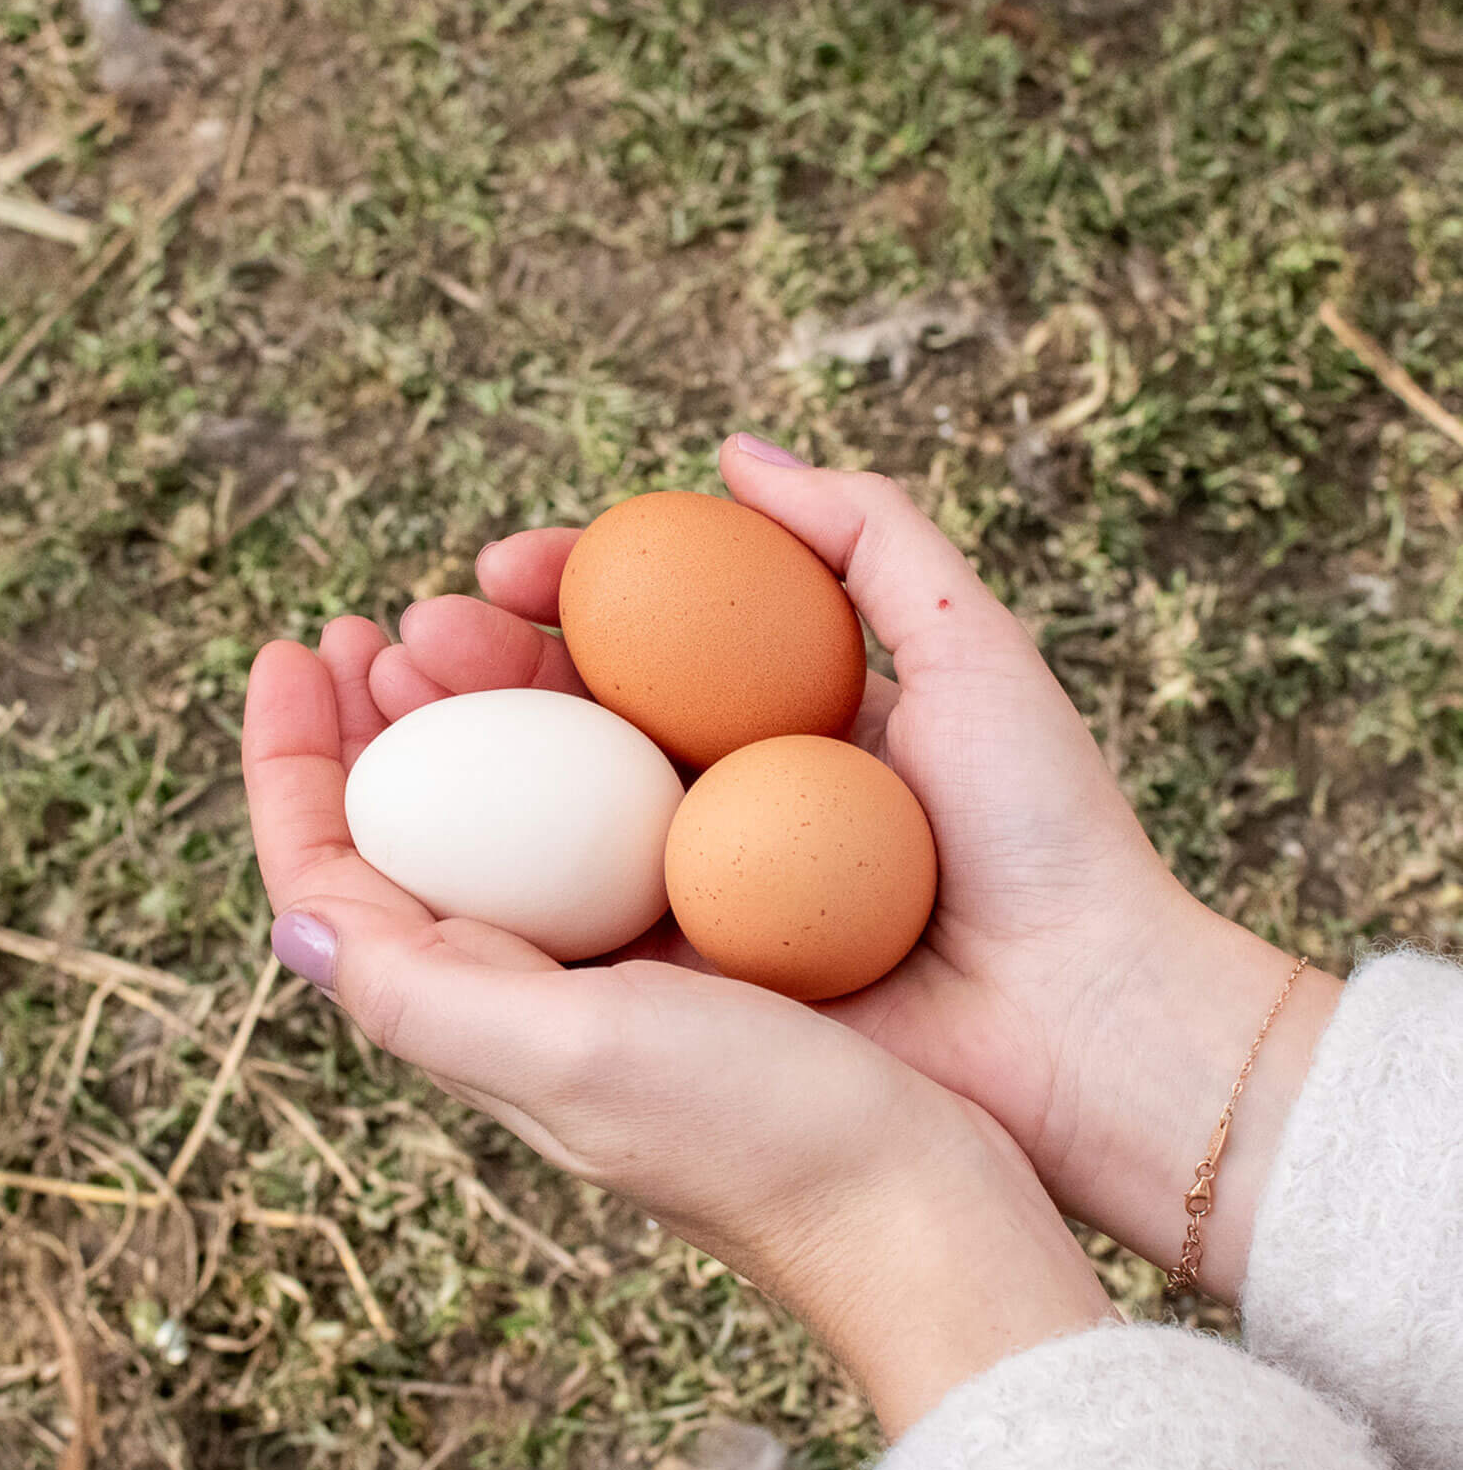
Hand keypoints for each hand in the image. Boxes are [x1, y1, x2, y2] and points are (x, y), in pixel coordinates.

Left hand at [242, 623, 1108, 1435]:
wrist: (919, 1212)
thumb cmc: (760, 1137)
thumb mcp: (577, 1055)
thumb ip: (426, 995)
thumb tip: (296, 924)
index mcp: (470, 1018)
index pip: (328, 879)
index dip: (289, 762)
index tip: (294, 646)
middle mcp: (518, 1000)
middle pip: (401, 842)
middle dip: (366, 726)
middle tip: (373, 624)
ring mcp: (604, 982)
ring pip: (497, 829)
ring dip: (462, 725)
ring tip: (460, 631)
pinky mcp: (691, 963)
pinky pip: (599, 835)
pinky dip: (574, 753)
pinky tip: (614, 706)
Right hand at [372, 434, 1342, 1300]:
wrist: (1078, 1015)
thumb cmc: (1039, 828)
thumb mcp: (966, 644)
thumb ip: (863, 531)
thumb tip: (730, 454)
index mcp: (776, 718)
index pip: (635, 632)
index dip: (555, 590)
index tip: (498, 564)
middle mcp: (720, 801)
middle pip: (567, 718)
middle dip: (475, 666)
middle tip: (412, 639)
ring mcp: (696, 896)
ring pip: (547, 813)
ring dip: (458, 756)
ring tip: (391, 699)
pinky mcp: (686, 987)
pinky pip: (575, 919)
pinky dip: (494, 872)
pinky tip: (431, 826)